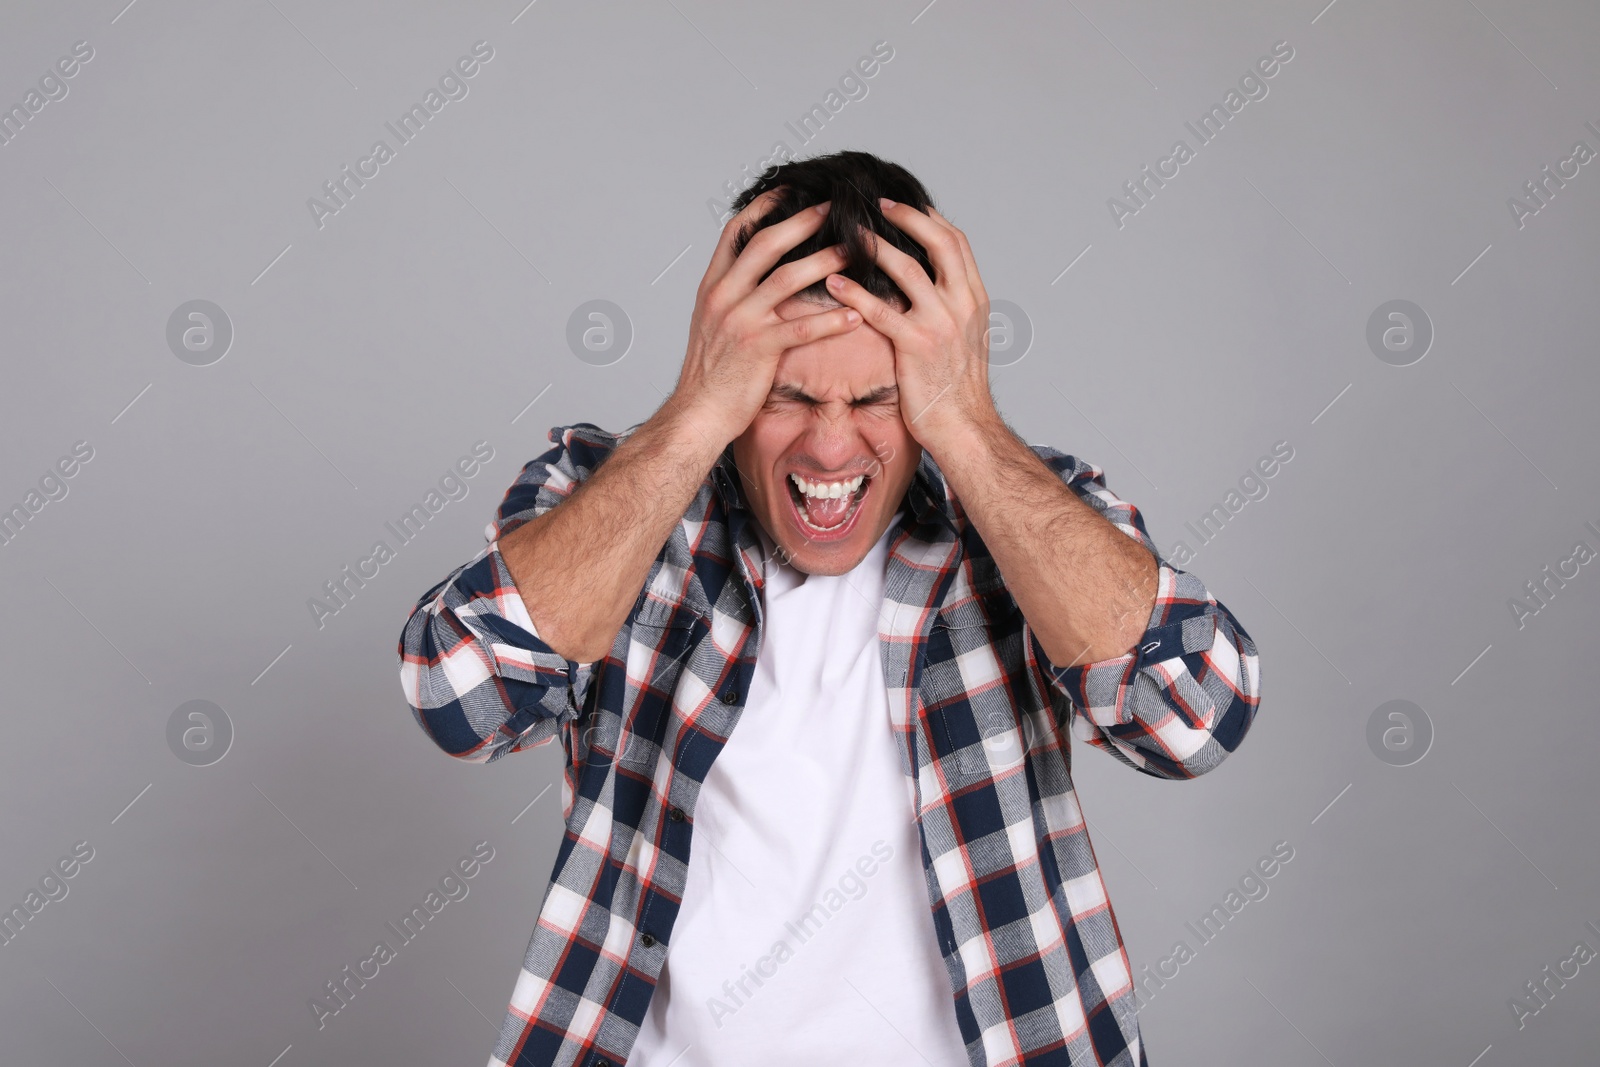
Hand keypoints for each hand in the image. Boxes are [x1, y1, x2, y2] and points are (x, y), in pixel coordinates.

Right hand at [670, 190, 862, 446]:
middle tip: (833, 207)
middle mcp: (724, 296)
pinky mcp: (758, 349)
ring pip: (787, 278)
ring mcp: (740, 321)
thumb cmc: (710, 373)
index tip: (789, 190)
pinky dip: (831, 320)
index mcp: (713, 286)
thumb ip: (734, 295)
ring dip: (824, 262)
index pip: (736, 233)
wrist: (697, 412)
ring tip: (854, 253)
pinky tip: (856, 315)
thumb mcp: (712, 323)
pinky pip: (802, 328)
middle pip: (765, 244)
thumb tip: (759, 274)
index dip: (763, 207)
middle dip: (801, 221)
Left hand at [822, 200, 998, 451]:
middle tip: (878, 203)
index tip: (907, 203)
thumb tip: (929, 286)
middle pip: (939, 242)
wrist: (965, 428)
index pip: (957, 244)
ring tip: (850, 233)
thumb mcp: (966, 339)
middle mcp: (963, 305)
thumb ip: (950, 308)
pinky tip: (833, 281)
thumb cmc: (958, 389)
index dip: (930, 219)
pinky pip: (880, 311)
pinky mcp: (916, 346)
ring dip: (876, 247)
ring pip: (908, 269)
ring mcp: (941, 324)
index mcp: (975, 300)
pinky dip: (855, 292)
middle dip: (907, 216)